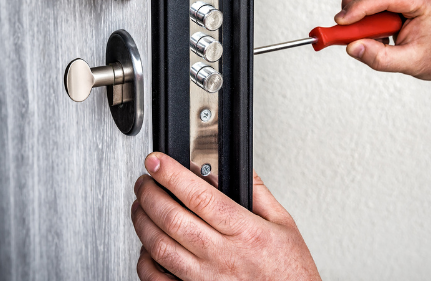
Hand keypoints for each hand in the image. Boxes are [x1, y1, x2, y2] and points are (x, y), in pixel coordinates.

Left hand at [131, 153, 320, 280]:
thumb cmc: (290, 271)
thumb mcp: (284, 223)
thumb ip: (257, 191)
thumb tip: (233, 167)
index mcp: (244, 231)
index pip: (199, 195)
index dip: (171, 174)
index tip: (157, 161)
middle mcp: (222, 256)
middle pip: (173, 218)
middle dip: (150, 193)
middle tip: (144, 180)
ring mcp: (206, 280)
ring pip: (161, 248)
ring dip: (143, 222)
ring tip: (140, 205)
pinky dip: (145, 261)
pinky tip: (146, 246)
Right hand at [334, 0, 430, 81]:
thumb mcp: (408, 63)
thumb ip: (379, 57)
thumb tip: (352, 47)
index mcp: (422, 1)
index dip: (358, 7)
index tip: (341, 22)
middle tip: (342, 21)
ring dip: (355, 1)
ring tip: (358, 28)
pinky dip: (360, 7)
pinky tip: (369, 28)